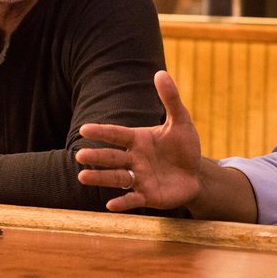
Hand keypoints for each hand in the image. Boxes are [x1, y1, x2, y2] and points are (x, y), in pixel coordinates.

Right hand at [76, 70, 202, 211]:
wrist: (196, 173)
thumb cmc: (184, 146)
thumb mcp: (181, 121)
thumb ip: (170, 99)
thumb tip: (160, 72)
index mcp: (138, 139)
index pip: (117, 134)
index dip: (102, 132)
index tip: (84, 129)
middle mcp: (134, 159)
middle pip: (112, 157)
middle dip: (97, 156)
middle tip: (80, 156)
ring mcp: (139, 178)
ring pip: (116, 177)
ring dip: (100, 177)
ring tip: (82, 176)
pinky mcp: (148, 196)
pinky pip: (133, 198)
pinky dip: (122, 202)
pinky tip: (111, 205)